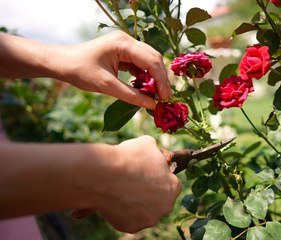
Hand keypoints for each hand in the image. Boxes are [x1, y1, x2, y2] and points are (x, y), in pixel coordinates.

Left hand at [51, 31, 171, 108]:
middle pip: (154, 59)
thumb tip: (152, 105)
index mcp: (123, 43)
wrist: (61, 63)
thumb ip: (131, 95)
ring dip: (153, 79)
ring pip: (149, 62)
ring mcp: (126, 46)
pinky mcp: (123, 53)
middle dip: (160, 79)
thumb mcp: (106, 86)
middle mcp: (127, 41)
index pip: (151, 61)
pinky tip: (145, 90)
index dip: (161, 80)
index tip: (165, 98)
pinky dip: (144, 77)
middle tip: (164, 98)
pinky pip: (140, 65)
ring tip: (156, 96)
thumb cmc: (80, 71)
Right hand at [91, 136, 180, 232]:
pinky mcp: (132, 227)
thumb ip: (155, 152)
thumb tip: (154, 152)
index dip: (158, 177)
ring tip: (122, 190)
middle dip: (149, 193)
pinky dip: (122, 212)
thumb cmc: (129, 158)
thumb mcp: (147, 144)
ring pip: (144, 211)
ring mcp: (149, 219)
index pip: (170, 183)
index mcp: (173, 187)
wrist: (104, 175)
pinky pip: (129, 219)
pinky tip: (115, 199)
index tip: (146, 173)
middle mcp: (166, 206)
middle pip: (159, 200)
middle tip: (133, 182)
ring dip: (137, 203)